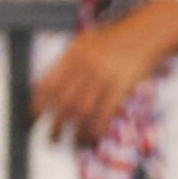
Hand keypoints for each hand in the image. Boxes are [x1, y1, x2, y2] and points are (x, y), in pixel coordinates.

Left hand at [34, 0, 177, 142]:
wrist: (145, 34)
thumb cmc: (115, 41)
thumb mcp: (85, 44)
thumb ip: (67, 62)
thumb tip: (47, 87)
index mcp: (72, 55)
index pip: (48, 84)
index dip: (38, 105)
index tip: (32, 120)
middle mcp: (85, 66)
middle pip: (64, 101)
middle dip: (55, 125)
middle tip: (51, 140)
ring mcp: (103, 76)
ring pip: (83, 111)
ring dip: (75, 132)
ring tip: (72, 144)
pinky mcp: (121, 87)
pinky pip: (105, 113)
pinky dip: (98, 130)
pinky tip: (94, 139)